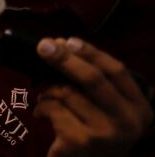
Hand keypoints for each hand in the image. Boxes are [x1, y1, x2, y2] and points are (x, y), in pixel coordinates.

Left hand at [34, 37, 152, 156]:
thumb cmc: (93, 132)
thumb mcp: (106, 109)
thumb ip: (93, 82)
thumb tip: (60, 44)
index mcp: (140, 109)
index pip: (117, 71)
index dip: (91, 52)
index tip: (68, 40)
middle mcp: (128, 122)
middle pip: (93, 79)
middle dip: (64, 58)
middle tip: (42, 45)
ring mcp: (106, 134)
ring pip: (67, 93)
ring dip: (48, 91)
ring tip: (47, 99)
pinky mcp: (81, 141)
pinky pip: (53, 109)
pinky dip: (41, 107)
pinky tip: (43, 115)